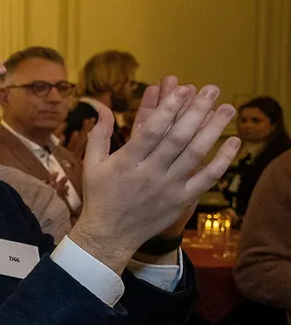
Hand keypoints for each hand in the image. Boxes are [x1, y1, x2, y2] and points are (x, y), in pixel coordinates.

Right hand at [69, 80, 239, 272]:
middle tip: (211, 90)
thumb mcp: (91, 164)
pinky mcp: (181, 200)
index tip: (183, 89)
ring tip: (227, 109)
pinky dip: (222, 160)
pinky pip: (206, 178)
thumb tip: (104, 109)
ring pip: (195, 154)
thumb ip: (99, 135)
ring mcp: (168, 187)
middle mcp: (150, 173)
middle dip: (196, 111)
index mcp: (127, 162)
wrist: (109, 234)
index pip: (151, 130)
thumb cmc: (99, 196)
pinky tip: (233, 142)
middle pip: (178, 138)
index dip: (168, 109)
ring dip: (214, 130)